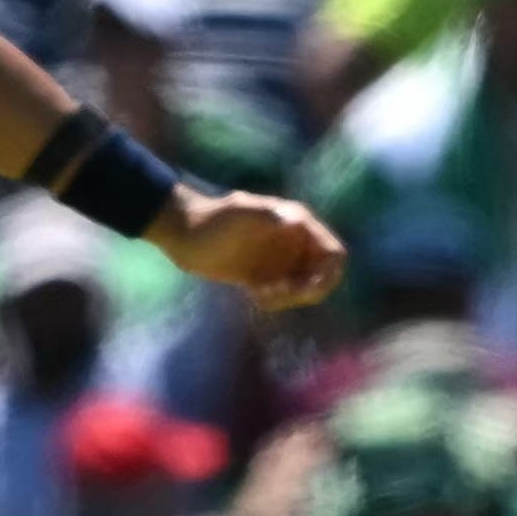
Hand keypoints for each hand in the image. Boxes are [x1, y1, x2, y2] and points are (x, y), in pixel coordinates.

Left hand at [154, 187, 344, 309]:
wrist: (182, 233)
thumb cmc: (211, 220)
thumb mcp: (240, 214)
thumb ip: (268, 217)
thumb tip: (296, 221)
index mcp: (297, 224)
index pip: (334, 253)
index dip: (329, 275)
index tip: (306, 289)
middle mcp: (294, 243)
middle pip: (323, 276)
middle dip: (307, 291)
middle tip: (278, 294)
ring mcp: (280, 260)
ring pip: (304, 289)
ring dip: (290, 298)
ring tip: (261, 294)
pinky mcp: (264, 276)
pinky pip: (284, 296)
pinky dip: (275, 301)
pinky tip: (253, 294)